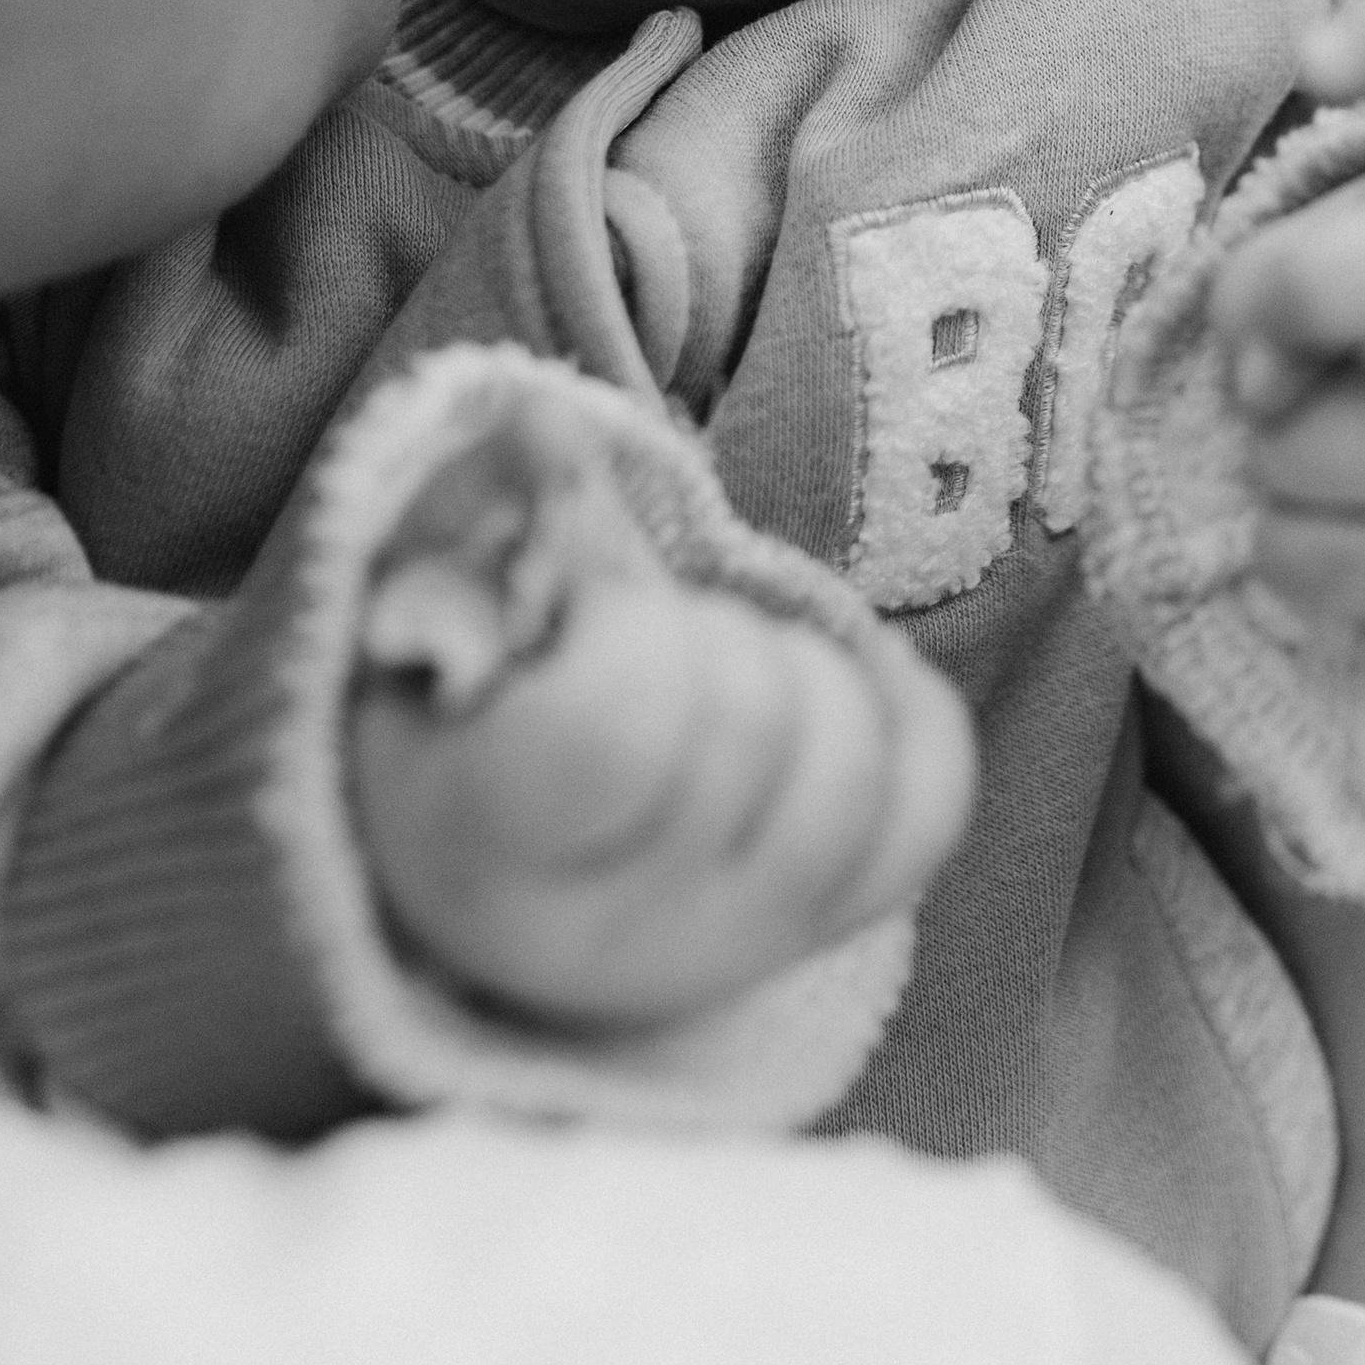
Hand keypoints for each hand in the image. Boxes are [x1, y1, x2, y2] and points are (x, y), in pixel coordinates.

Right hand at [348, 415, 973, 1027]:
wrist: (496, 900)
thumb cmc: (454, 737)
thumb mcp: (434, 635)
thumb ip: (505, 530)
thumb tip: (543, 418)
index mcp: (483, 855)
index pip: (620, 724)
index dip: (624, 610)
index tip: (584, 600)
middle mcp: (619, 940)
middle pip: (752, 716)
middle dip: (709, 633)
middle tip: (650, 643)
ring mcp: (741, 946)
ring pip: (852, 762)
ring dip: (800, 674)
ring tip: (722, 676)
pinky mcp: (833, 926)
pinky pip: (930, 795)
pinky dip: (906, 710)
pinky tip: (847, 677)